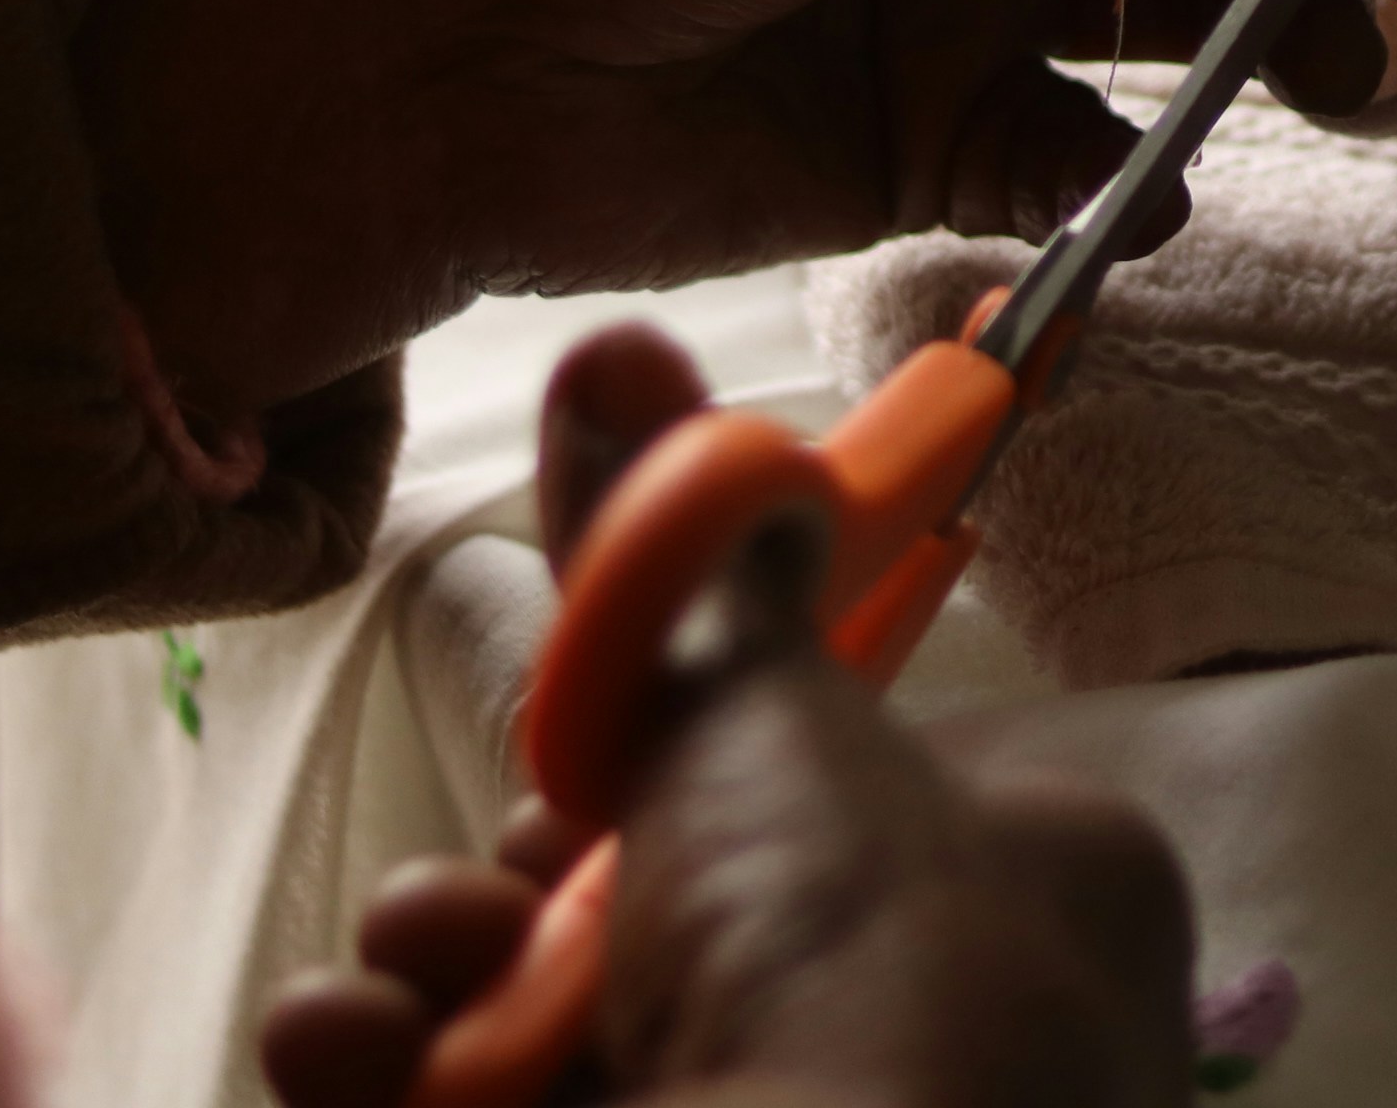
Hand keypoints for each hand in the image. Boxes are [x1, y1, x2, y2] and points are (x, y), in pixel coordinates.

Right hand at [258, 324, 1194, 1107]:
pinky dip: (388, 1080)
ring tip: (425, 969)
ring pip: (552, 1024)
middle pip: (665, 909)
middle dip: (532, 870)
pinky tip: (358, 1059)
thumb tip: (621, 362)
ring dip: (441, 970)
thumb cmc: (861, 971)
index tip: (594, 726)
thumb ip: (682, 568)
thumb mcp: (777, 719)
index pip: (830, 796)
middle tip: (514, 872)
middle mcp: (940, 1053)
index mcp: (1038, 908)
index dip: (687, 749)